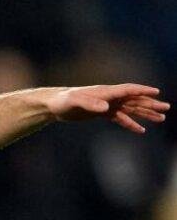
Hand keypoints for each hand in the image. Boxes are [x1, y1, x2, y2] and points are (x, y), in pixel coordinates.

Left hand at [47, 84, 168, 133]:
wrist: (54, 105)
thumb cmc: (64, 101)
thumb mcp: (76, 102)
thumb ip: (91, 104)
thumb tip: (106, 108)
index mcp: (106, 92)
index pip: (128, 90)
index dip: (142, 91)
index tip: (156, 93)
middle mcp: (110, 97)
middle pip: (134, 100)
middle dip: (150, 104)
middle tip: (166, 108)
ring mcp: (107, 105)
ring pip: (131, 109)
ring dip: (145, 114)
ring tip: (160, 118)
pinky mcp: (102, 113)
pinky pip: (121, 118)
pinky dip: (131, 123)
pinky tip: (141, 130)